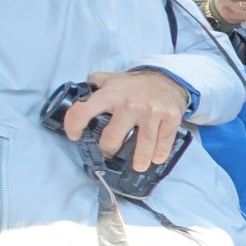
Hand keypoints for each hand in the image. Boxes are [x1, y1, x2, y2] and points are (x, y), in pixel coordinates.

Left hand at [65, 70, 188, 171]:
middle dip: (109, 149)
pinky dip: (160, 152)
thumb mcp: (111, 78)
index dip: (74, 126)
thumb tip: (78, 96)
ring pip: (144, 143)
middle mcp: (130, 104)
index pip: (83, 111)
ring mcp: (152, 112)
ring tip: (138, 167)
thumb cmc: (134, 84)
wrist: (167, 78)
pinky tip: (156, 158)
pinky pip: (165, 140)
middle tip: (109, 153)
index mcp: (110, 94)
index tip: (74, 136)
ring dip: (140, 159)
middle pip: (113, 136)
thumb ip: (94, 86)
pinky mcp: (171, 117)